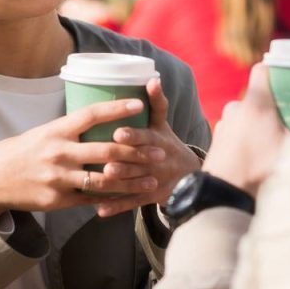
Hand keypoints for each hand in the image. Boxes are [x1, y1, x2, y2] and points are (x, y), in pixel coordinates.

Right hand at [0, 98, 163, 222]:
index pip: (91, 115)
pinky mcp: (58, 200)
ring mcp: (59, 178)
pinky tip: (130, 197)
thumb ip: (71, 129)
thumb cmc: (23, 151)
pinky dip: (111, 197)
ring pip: (103, 180)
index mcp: (57, 130)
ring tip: (152, 179)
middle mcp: (59, 152)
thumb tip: (100, 117)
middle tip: (159, 150)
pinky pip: (90, 199)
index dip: (116, 109)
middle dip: (136, 151)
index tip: (138, 105)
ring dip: (131, 180)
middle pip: (105, 150)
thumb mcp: (44, 132)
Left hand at [94, 78, 201, 216]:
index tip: (117, 134)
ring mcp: (154, 180)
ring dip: (118, 183)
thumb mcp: (163, 124)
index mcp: (158, 140)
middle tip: (106, 162)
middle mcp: (157, 160)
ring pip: (134, 183)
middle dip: (124, 162)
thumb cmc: (167, 143)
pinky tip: (100, 210)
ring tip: (101, 182)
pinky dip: (116, 207)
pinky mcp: (150, 197)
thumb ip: (156, 102)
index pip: (146, 137)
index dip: (133, 136)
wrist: (189, 175)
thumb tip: (151, 77)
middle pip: (139, 162)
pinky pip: (132, 203)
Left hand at [201, 64, 285, 197]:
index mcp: (255, 104)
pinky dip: (248, 137)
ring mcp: (223, 125)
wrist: (224, 201)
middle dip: (276, 105)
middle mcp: (235, 108)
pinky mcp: (217, 141)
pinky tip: (259, 155)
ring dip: (261, 124)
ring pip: (248, 115)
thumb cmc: (261, 174)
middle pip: (259, 96)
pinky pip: (237, 131)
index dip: (280, 71)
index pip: (264, 69)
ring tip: (276, 142)